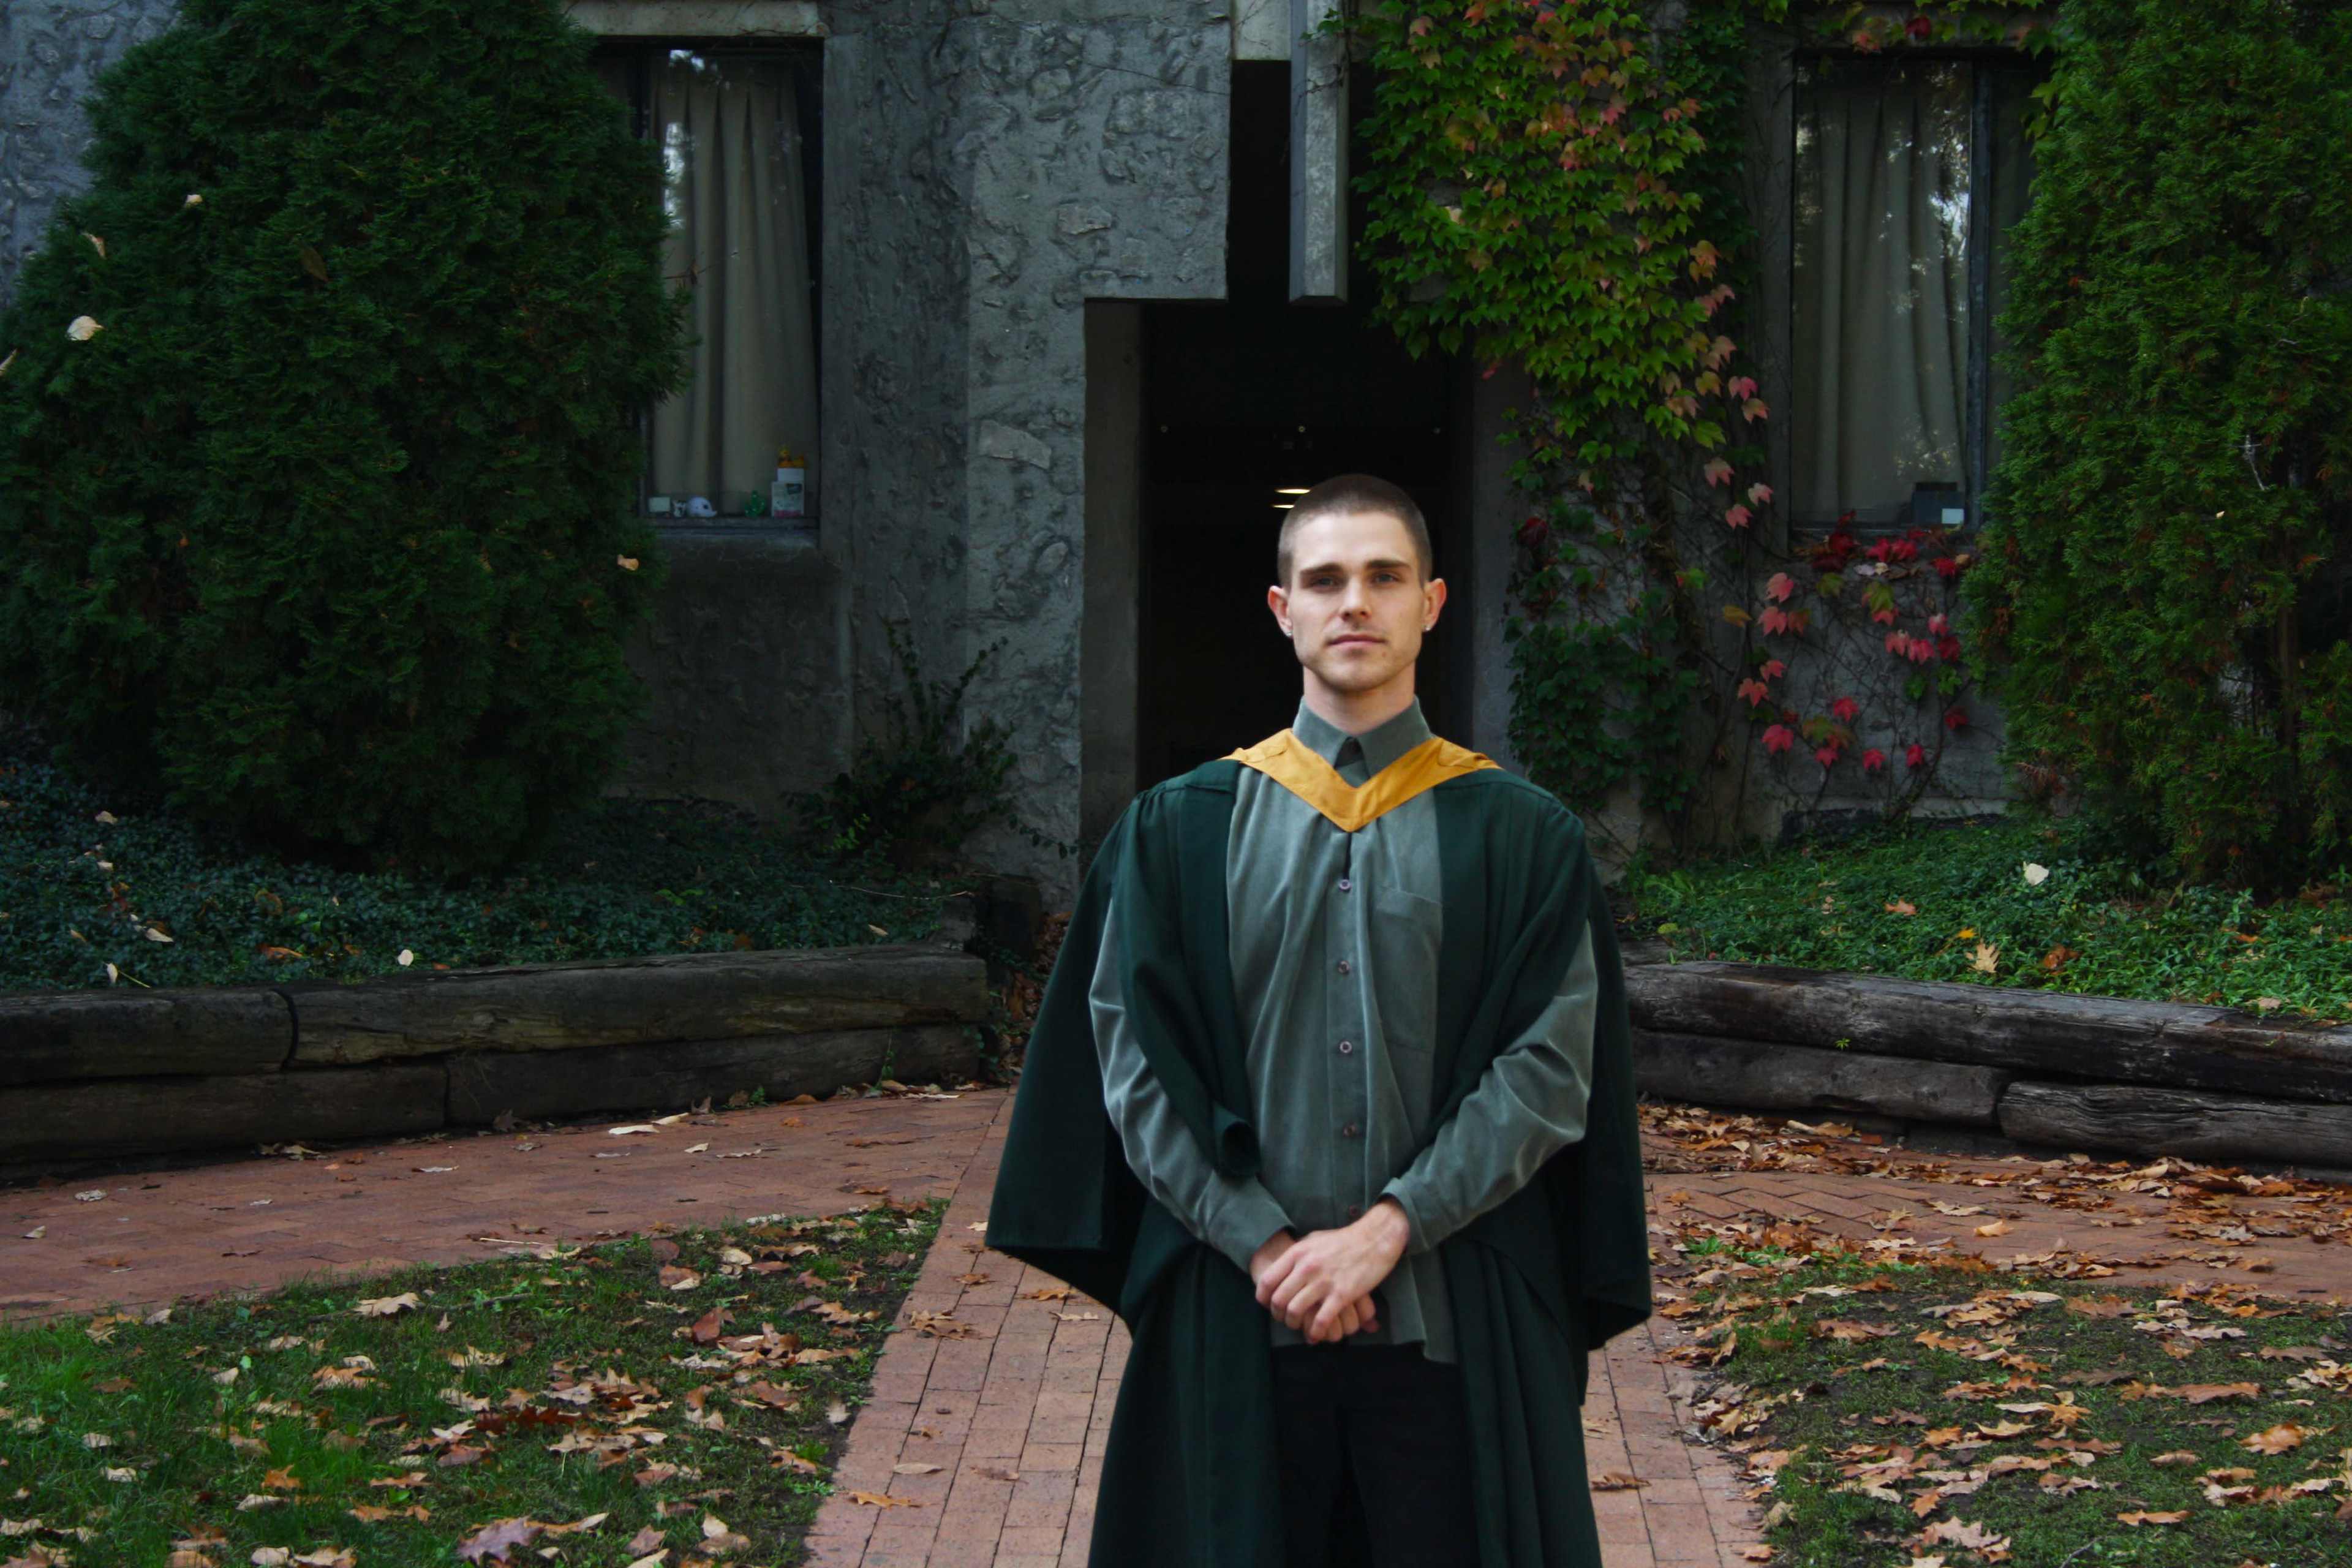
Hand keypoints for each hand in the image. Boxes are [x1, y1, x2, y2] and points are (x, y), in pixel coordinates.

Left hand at [1248, 1229, 1380, 1340]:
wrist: (1375, 1238)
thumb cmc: (1344, 1240)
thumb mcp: (1313, 1240)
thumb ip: (1297, 1254)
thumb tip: (1282, 1266)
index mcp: (1297, 1253)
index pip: (1267, 1281)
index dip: (1263, 1298)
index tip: (1267, 1305)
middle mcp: (1307, 1267)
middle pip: (1278, 1300)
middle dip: (1278, 1315)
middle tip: (1284, 1319)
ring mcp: (1324, 1281)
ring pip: (1295, 1312)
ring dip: (1294, 1324)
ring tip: (1300, 1327)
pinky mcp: (1342, 1294)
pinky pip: (1321, 1320)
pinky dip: (1315, 1332)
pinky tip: (1315, 1336)